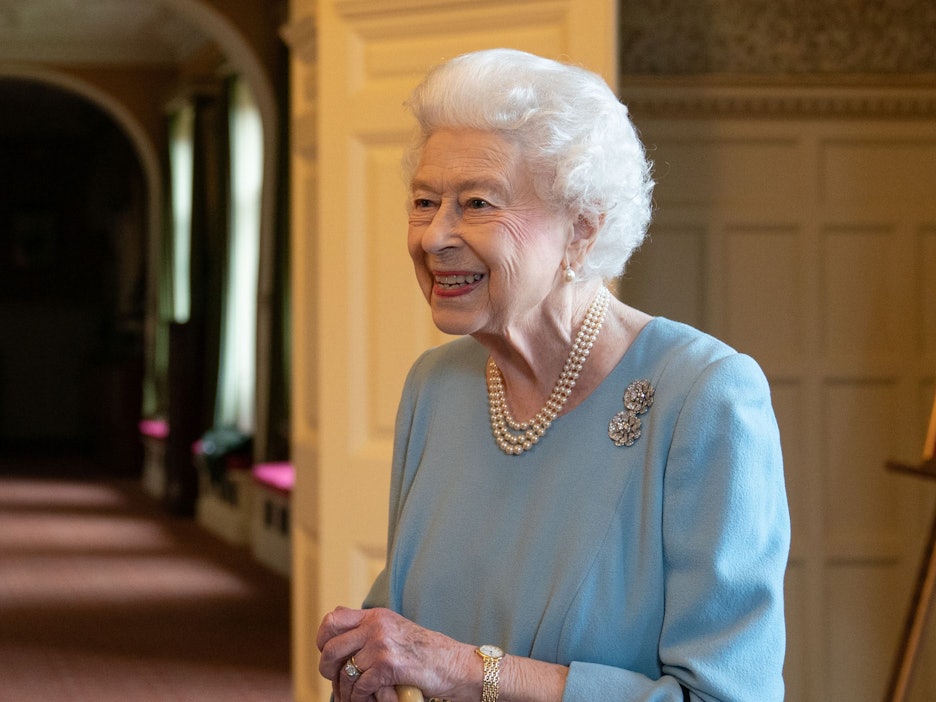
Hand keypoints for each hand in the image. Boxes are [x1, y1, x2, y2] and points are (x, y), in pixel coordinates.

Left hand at [316, 606, 477, 701]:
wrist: (453, 664)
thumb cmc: (425, 653)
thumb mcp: (395, 630)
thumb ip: (370, 630)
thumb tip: (339, 642)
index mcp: (376, 615)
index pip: (333, 618)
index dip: (323, 638)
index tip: (328, 653)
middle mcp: (376, 626)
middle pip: (331, 647)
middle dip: (328, 668)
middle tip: (335, 679)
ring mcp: (382, 644)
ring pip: (344, 671)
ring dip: (344, 689)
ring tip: (351, 695)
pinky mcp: (388, 665)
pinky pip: (360, 686)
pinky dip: (360, 698)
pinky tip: (368, 699)